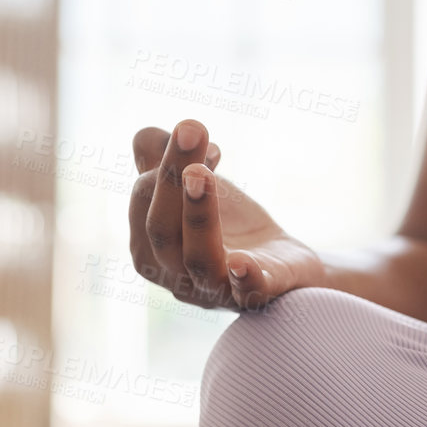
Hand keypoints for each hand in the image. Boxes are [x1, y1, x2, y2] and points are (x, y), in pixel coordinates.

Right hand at [128, 118, 324, 309]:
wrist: (282, 262)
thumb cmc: (228, 226)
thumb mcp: (194, 184)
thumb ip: (162, 157)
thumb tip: (150, 136)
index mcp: (150, 247)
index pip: (143, 203)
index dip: (164, 165)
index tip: (195, 131)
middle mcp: (176, 275)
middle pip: (162, 229)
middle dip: (171, 179)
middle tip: (190, 129)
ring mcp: (215, 291)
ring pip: (199, 259)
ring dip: (198, 215)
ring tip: (201, 174)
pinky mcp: (258, 297)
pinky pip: (248, 294)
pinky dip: (244, 279)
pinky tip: (242, 261)